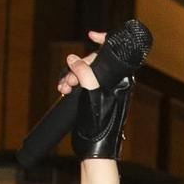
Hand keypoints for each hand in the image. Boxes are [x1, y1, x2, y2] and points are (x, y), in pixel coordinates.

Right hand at [60, 31, 130, 160]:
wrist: (95, 148)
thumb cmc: (100, 125)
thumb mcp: (92, 95)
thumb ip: (85, 74)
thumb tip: (73, 59)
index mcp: (120, 79)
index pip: (114, 52)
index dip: (104, 40)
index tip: (91, 34)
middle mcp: (113, 82)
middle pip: (93, 61)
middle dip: (77, 67)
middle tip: (69, 82)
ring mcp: (102, 89)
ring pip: (84, 72)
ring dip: (70, 76)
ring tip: (64, 88)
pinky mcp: (92, 96)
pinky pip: (80, 82)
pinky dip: (70, 83)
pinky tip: (63, 89)